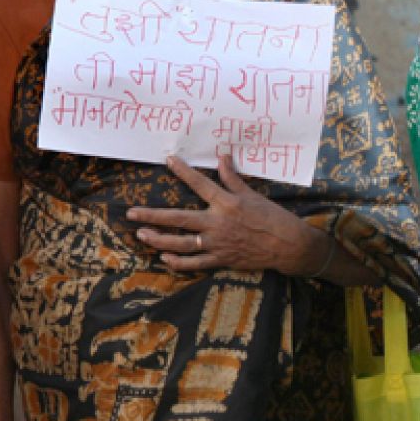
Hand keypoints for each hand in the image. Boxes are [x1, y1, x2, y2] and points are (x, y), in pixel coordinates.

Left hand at [128, 154, 320, 275]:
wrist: (287, 245)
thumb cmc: (272, 217)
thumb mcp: (253, 194)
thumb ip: (233, 178)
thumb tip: (222, 157)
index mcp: (226, 204)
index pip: (200, 184)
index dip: (183, 171)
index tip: (169, 160)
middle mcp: (217, 223)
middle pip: (178, 219)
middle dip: (152, 216)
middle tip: (132, 213)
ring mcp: (217, 244)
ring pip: (181, 243)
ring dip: (159, 239)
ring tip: (143, 234)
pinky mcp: (221, 259)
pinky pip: (195, 263)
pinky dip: (178, 262)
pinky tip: (165, 258)